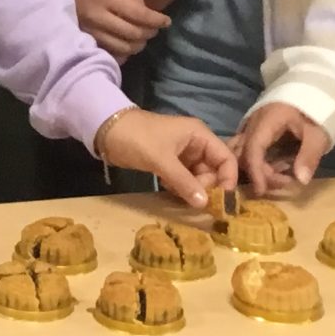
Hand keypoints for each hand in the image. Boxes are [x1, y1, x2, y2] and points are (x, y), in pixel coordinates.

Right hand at [69, 0, 168, 59]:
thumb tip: (147, 13)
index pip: (139, 14)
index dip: (156, 20)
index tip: (166, 21)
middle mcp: (99, 17)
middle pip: (134, 34)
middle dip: (149, 33)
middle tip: (154, 29)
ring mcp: (91, 33)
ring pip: (124, 48)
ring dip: (139, 45)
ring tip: (142, 38)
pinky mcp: (86, 42)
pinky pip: (112, 54)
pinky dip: (124, 53)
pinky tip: (127, 46)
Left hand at [94, 109, 237, 208]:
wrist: (107, 131)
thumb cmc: (137, 139)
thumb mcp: (161, 160)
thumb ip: (184, 182)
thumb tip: (205, 204)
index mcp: (199, 135)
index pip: (226, 158)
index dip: (227, 179)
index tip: (220, 200)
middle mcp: (196, 144)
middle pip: (214, 171)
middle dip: (206, 186)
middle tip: (191, 197)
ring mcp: (183, 154)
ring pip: (199, 177)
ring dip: (192, 189)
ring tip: (176, 193)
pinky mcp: (170, 163)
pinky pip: (185, 180)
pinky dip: (180, 188)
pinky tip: (169, 190)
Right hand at [237, 101, 332, 195]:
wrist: (312, 89)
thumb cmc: (315, 110)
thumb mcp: (317, 134)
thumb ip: (309, 156)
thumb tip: (300, 181)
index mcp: (266, 121)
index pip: (252, 149)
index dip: (255, 171)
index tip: (261, 190)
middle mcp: (253, 123)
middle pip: (242, 152)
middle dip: (257, 173)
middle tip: (283, 183)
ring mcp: (252, 126)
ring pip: (241, 151)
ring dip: (256, 168)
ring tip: (282, 176)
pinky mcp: (255, 130)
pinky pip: (248, 149)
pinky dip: (258, 162)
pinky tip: (277, 168)